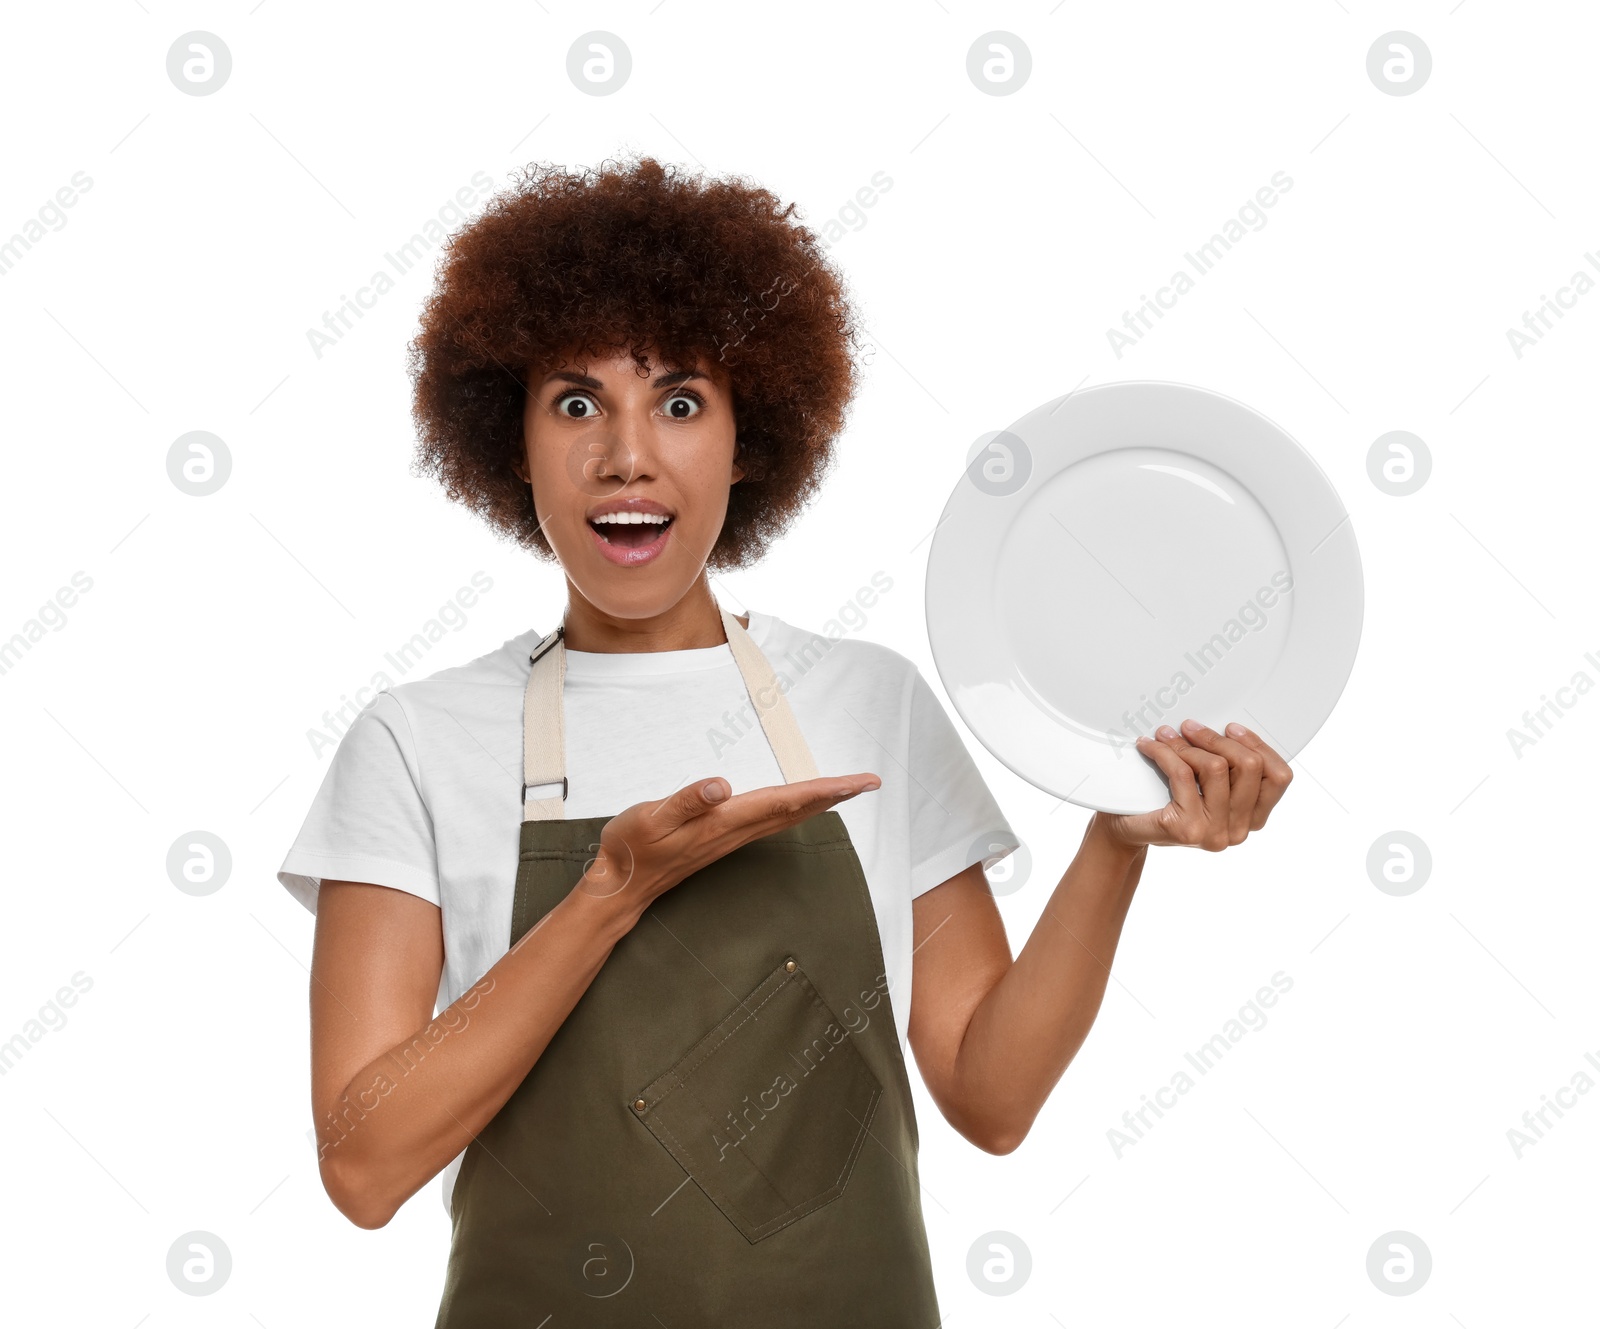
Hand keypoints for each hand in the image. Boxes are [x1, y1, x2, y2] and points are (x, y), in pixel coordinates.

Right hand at [579, 771, 881, 913]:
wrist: (622, 883)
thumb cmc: (633, 848)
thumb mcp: (651, 817)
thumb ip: (687, 801)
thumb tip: (722, 786)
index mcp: (725, 822)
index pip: (785, 801)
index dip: (824, 790)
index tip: (857, 782)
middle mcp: (736, 831)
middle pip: (797, 810)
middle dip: (835, 795)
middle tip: (869, 781)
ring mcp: (732, 837)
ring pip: (787, 816)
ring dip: (820, 801)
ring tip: (846, 789)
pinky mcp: (724, 838)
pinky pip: (772, 820)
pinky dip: (796, 808)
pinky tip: (801, 803)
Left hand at [1097, 718, 1292, 850]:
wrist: (1126, 831)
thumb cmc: (1166, 803)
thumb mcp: (1207, 786)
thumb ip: (1229, 769)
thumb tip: (1231, 728)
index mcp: (1252, 819)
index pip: (1278, 777)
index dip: (1258, 745)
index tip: (1231, 727)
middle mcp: (1238, 831)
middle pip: (1250, 767)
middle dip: (1217, 738)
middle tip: (1190, 726)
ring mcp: (1214, 833)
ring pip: (1216, 767)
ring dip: (1187, 744)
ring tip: (1166, 735)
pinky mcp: (1185, 829)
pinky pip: (1182, 774)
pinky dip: (1164, 752)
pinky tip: (1149, 746)